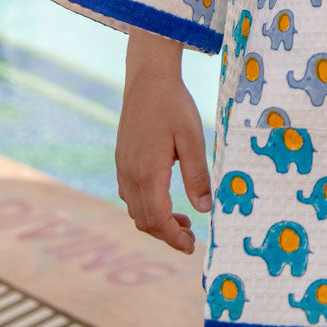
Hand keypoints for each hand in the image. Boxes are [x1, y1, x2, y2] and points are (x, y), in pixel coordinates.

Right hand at [115, 29, 211, 253]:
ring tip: (182, 220)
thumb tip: (205, 209)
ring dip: (156, 222)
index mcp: (148, 173)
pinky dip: (147, 207)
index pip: (158, 220)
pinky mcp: (122, 160)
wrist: (148, 80)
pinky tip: (165, 199)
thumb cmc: (174, 106)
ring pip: (135, 210)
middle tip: (190, 237)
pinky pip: (130, 195)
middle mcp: (130, 175)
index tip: (191, 247)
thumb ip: (197, 176)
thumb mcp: (193, 139)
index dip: (173, 238)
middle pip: (144, 221)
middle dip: (166, 235)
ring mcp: (123, 167)